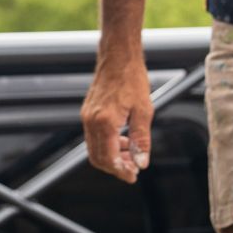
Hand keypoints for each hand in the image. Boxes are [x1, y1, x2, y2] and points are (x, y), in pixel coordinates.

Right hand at [81, 57, 152, 182]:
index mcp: (105, 122)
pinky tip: (123, 140)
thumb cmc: (132, 79)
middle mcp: (92, 121)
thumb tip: (141, 162)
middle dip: (115, 168)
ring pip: (94, 149)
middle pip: (98, 158)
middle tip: (133, 170)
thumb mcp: (144, 111)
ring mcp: (87, 117)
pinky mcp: (88, 113)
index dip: (121, 171)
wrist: (119, 57)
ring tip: (131, 154)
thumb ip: (141, 140)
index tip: (133, 176)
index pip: (109, 158)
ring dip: (111, 157)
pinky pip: (94, 137)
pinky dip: (107, 145)